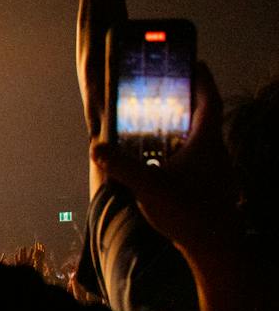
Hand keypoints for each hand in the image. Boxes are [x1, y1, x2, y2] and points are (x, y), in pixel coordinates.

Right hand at [92, 61, 237, 260]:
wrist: (215, 247)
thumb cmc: (190, 214)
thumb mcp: (150, 188)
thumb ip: (122, 166)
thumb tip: (95, 146)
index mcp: (206, 142)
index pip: (209, 100)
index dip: (201, 79)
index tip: (194, 62)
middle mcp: (214, 150)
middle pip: (204, 115)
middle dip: (187, 100)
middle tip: (167, 89)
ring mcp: (213, 169)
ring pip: (199, 138)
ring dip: (182, 126)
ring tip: (158, 121)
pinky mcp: (209, 185)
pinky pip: (195, 157)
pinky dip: (180, 149)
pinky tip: (162, 159)